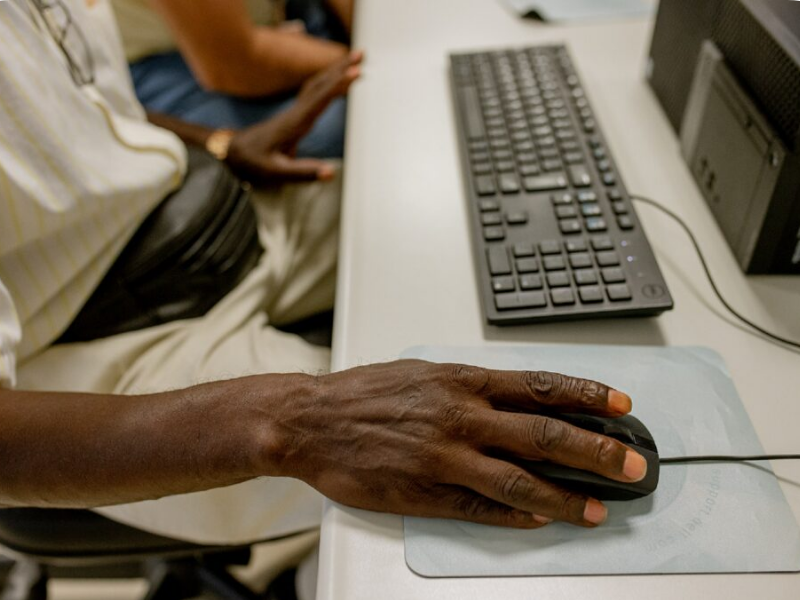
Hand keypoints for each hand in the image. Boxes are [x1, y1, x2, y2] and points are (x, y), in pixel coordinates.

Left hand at [225, 50, 363, 183]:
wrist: (234, 152)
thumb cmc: (255, 163)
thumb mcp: (277, 172)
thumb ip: (304, 173)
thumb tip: (331, 172)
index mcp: (294, 124)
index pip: (319, 100)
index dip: (338, 85)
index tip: (355, 73)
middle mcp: (296, 113)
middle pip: (320, 84)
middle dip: (341, 68)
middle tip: (362, 54)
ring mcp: (295, 111)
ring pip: (317, 84)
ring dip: (336, 70)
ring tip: (355, 60)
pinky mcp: (295, 113)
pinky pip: (314, 91)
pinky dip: (328, 81)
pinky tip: (336, 79)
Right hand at [267, 360, 647, 528]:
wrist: (312, 420)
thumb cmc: (367, 393)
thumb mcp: (425, 372)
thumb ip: (473, 388)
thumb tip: (521, 401)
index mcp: (463, 381)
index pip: (541, 386)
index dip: (587, 395)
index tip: (622, 405)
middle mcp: (462, 416)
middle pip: (545, 434)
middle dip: (597, 450)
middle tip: (633, 465)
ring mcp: (446, 457)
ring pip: (521, 481)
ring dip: (566, 497)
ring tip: (600, 510)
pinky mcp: (427, 492)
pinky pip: (482, 508)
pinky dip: (516, 517)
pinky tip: (542, 522)